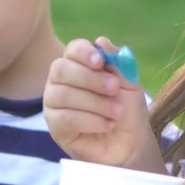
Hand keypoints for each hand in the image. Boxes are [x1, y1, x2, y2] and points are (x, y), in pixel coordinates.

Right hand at [43, 37, 162, 170]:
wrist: (130, 143)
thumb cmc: (127, 109)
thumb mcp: (129, 82)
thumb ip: (117, 62)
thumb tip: (101, 41)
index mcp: (78, 64)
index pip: (72, 50)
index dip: (84, 53)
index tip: (100, 62)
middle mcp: (60, 81)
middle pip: (61, 69)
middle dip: (90, 79)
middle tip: (114, 88)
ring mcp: (54, 104)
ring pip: (63, 95)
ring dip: (95, 103)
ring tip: (116, 112)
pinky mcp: (55, 127)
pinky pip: (65, 118)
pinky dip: (90, 120)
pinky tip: (106, 124)